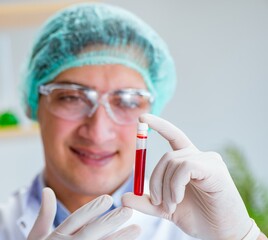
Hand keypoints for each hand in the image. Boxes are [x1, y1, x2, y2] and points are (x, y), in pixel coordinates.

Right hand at [28, 188, 139, 239]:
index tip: (108, 198)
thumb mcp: (37, 235)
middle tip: (128, 211)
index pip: (76, 220)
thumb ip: (45, 214)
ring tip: (137, 229)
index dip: (92, 210)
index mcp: (56, 236)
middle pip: (92, 233)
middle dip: (110, 221)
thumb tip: (47, 190)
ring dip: (119, 238)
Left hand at [122, 114, 258, 239]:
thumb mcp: (166, 208)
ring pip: (173, 161)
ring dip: (166, 187)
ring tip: (170, 206)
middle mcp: (198, 156)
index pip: (173, 135)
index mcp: (187, 161)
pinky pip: (185, 167)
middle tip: (158, 203)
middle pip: (166, 156)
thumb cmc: (198, 217)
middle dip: (155, 180)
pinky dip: (176, 185)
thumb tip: (123, 198)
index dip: (158, 125)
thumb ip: (147, 202)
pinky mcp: (214, 168)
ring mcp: (208, 160)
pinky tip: (178, 199)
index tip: (142, 118)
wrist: (222, 232)